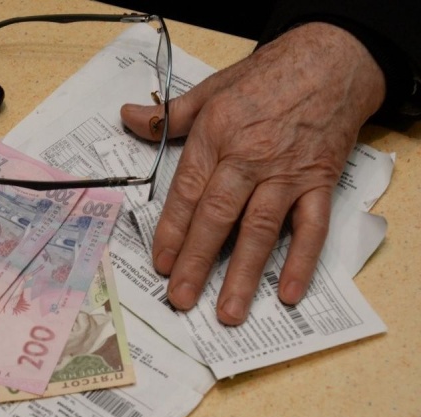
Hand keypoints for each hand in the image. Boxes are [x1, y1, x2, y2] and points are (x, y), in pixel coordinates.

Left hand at [120, 23, 385, 324]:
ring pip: (260, 230)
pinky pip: (311, 228)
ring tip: (228, 312)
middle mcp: (248, 161)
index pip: (186, 193)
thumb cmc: (265, 77)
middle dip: (196, 262)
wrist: (329, 62)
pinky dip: (301, 261)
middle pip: (217, 218)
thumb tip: (128, 118)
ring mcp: (285, 176)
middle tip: (181, 299)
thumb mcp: (210, 90)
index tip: (159, 264)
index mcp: (216, 139)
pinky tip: (287, 293)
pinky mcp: (319, 184)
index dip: (170, 231)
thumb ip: (169, 115)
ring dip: (243, 274)